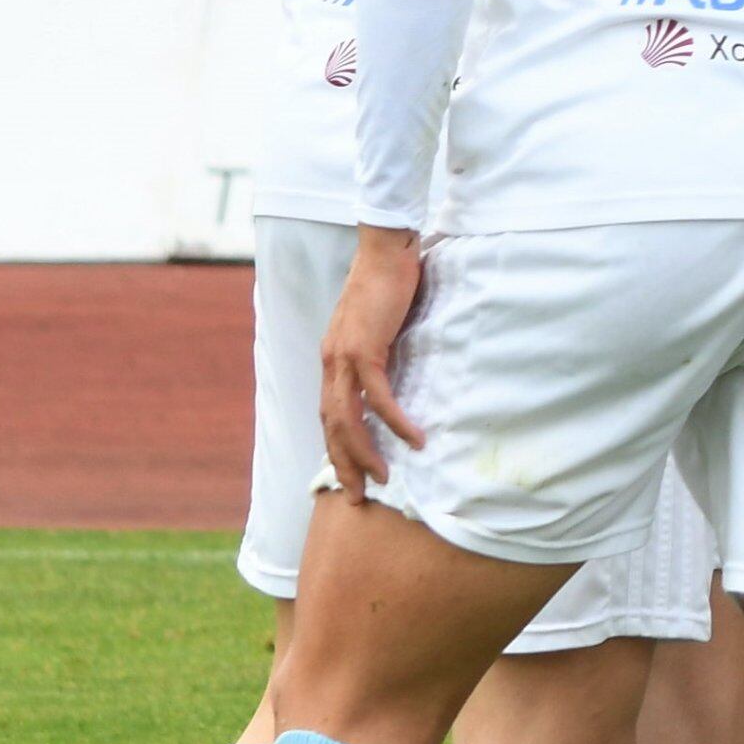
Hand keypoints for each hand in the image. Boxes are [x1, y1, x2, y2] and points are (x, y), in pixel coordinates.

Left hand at [319, 226, 430, 494]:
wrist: (385, 248)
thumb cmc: (388, 282)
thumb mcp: (379, 325)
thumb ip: (379, 350)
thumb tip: (395, 374)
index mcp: (333, 359)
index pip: (329, 413)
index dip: (338, 447)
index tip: (351, 474)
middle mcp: (331, 362)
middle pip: (331, 425)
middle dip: (344, 463)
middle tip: (360, 495)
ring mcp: (344, 357)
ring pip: (348, 419)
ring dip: (364, 453)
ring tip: (383, 478)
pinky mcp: (365, 349)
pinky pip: (379, 397)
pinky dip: (394, 421)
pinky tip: (414, 439)